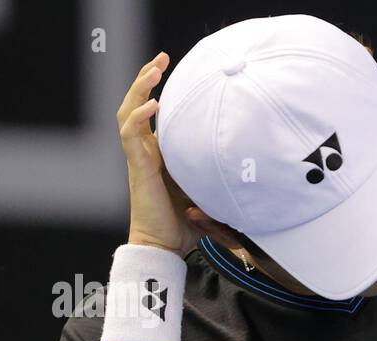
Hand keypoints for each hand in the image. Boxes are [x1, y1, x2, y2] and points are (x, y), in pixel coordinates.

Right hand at [117, 52, 200, 255]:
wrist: (164, 246)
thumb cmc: (185, 225)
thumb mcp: (207, 193)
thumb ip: (219, 177)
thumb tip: (248, 167)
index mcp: (159, 154)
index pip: (153, 113)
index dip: (159, 90)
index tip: (175, 71)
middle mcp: (146, 151)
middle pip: (137, 104)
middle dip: (147, 77)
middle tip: (162, 58)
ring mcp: (139, 157)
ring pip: (128, 112)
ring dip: (139, 89)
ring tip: (153, 71)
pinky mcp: (138, 167)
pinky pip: (130, 135)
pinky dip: (139, 117)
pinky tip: (154, 105)